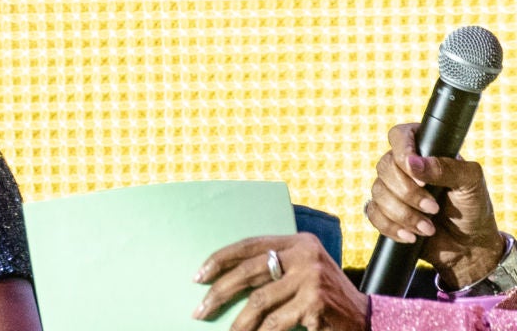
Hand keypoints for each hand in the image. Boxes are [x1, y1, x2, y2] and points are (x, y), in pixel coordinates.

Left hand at [193, 232, 367, 330]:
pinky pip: (276, 322)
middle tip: (200, 309)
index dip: (220, 260)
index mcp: (298, 242)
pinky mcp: (315, 302)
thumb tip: (223, 279)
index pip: (249, 246)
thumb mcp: (302, 271)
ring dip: (238, 321)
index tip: (198, 276)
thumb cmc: (324, 296)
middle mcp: (305, 255)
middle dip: (220, 293)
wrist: (366, 318)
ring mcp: (311, 278)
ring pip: (259, 302)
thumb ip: (273, 267)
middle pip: (249, 272)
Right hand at [365, 122, 502, 287]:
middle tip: (433, 208)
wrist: (468, 246)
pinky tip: (411, 235)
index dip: (402, 151)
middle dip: (408, 193)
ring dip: (404, 214)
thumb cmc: (473, 209)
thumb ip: (447, 168)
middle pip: (384, 167)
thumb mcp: (471, 183)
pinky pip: (372, 214)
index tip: (418, 174)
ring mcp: (391, 190)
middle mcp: (404, 168)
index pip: (400, 135)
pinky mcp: (383, 212)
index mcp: (426, 151)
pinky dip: (391, 226)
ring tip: (428, 228)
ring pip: (377, 192)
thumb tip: (412, 163)